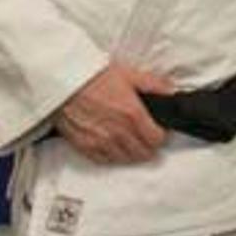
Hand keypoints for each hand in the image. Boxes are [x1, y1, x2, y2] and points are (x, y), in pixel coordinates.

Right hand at [56, 62, 175, 163]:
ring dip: (131, 153)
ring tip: (131, 142)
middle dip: (148, 146)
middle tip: (146, 137)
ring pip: (125, 159)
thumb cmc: (95, 77)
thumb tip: (171, 92)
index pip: (156, 139)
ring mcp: (101, 142)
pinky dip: (112, 156)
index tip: (158, 130)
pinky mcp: (84, 146)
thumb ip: (155, 84)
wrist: (65, 82)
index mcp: (133, 115)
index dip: (161, 135)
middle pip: (143, 153)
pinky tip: (114, 146)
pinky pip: (104, 160)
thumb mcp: (131, 74)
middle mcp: (118, 132)